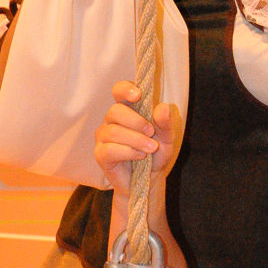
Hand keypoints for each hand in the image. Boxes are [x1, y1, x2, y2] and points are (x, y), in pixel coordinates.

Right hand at [95, 81, 175, 195]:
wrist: (149, 179)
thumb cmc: (155, 153)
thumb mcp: (167, 138)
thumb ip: (165, 123)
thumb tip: (163, 107)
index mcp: (127, 110)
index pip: (118, 90)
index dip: (125, 89)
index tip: (137, 95)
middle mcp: (112, 120)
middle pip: (115, 111)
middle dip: (136, 121)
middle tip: (151, 132)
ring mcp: (103, 137)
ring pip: (113, 131)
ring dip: (136, 140)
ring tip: (151, 149)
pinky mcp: (100, 154)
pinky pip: (109, 149)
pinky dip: (128, 152)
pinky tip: (140, 156)